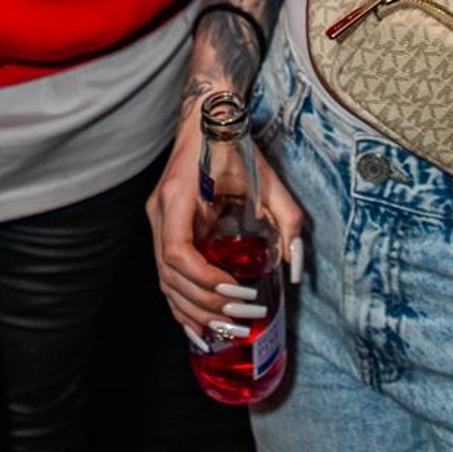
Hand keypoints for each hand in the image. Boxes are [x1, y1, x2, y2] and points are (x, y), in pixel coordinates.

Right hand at [148, 95, 303, 337]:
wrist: (206, 121)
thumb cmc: (235, 147)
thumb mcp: (268, 179)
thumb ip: (288, 220)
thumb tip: (294, 267)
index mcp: (179, 198)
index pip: (179, 253)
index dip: (204, 280)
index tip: (234, 289)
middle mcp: (160, 213)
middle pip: (170, 276)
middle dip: (205, 305)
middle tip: (239, 321)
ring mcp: (158, 222)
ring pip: (165, 281)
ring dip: (193, 310)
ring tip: (225, 330)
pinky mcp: (164, 230)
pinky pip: (166, 275)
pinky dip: (181, 302)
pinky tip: (200, 324)